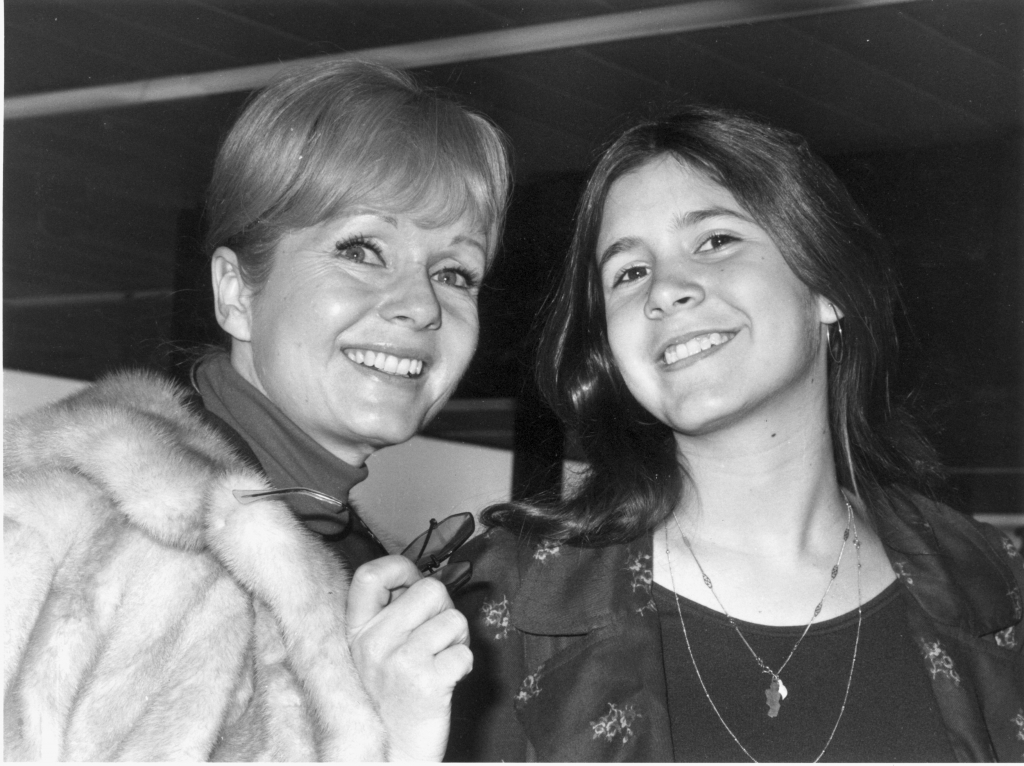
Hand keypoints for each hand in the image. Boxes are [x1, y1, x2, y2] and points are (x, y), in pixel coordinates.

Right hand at [347, 555, 471, 761]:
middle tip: (437, 637)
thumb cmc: (387, 704)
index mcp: (357, 631)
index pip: (370, 574)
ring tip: (441, 661)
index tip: (413, 585)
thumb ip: (387, 618)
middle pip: (430, 589)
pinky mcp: (426, 683)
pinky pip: (464, 652)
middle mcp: (374, 642)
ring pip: (453, 619)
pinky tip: (448, 680)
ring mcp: (399, 661)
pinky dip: (464, 665)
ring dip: (458, 639)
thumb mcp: (370, 655)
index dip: (401, 568)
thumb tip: (418, 581)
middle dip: (445, 609)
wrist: (388, 756)